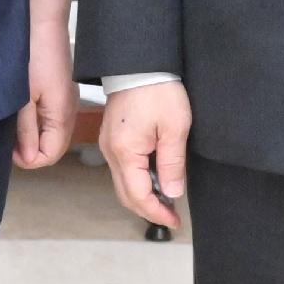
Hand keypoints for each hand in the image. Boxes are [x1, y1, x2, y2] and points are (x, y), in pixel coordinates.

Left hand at [17, 24, 78, 169]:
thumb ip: (27, 130)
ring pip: (51, 130)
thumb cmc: (33, 54)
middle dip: (30, 147)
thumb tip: (30, 158)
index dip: (28, 158)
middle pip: (52, 144)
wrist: (42, 21)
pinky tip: (22, 108)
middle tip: (7, 137)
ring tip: (12, 122)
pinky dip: (37, 119)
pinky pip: (51, 115)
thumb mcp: (23, 97)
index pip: (50, 154)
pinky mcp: (60, 89)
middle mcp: (69, 110)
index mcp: (61, 115)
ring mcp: (66, 99)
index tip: (8, 148)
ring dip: (32, 133)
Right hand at [99, 80, 191, 229]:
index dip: (156, 212)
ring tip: (167, 199)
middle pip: (126, 194)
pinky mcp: (113, 137)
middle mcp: (111, 152)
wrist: (139, 62)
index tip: (174, 220)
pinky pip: (123, 168)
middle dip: (148, 209)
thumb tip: (172, 193)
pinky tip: (155, 178)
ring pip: (123, 182)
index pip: (138, 195)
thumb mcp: (174, 128)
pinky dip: (138, 180)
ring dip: (143, 195)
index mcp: (125, 152)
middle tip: (171, 216)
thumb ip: (172, 164)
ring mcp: (109, 145)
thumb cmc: (158, 91)